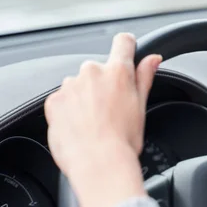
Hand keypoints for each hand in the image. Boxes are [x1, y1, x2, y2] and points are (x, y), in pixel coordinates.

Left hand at [44, 33, 161, 206]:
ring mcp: (70, 86)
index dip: (127, 47)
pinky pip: (63, 101)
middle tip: (111, 111)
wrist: (98, 164)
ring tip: (94, 124)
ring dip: (85, 98)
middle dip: (103, 85)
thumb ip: (145, 77)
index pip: (123, 42)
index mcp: (118, 72)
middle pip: (99, 70)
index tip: (127, 53)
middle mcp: (91, 73)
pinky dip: (70, 111)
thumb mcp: (141, 106)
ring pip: (79, 86)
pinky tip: (81, 129)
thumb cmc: (123, 141)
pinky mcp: (53, 101)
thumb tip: (153, 59)